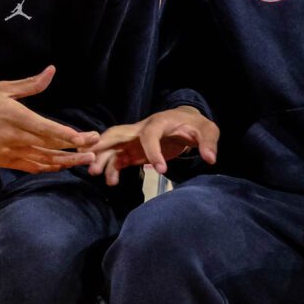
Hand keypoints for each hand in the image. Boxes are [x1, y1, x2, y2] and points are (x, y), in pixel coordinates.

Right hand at [0, 65, 99, 171]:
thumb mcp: (1, 88)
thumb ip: (30, 84)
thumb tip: (51, 71)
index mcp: (14, 116)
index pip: (46, 129)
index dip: (68, 135)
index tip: (86, 138)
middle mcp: (13, 137)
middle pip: (50, 146)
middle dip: (75, 148)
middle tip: (96, 146)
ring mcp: (8, 153)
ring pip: (43, 161)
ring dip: (66, 161)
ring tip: (86, 160)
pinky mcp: (3, 162)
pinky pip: (30, 167)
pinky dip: (47, 167)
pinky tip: (60, 165)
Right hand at [88, 106, 218, 183]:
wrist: (186, 122)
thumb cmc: (195, 126)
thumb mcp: (207, 130)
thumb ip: (208, 142)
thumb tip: (210, 158)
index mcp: (159, 122)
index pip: (150, 134)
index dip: (153, 151)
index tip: (162, 170)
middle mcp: (142, 129)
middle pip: (118, 132)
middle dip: (105, 144)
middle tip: (92, 158)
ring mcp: (136, 140)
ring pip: (114, 145)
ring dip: (103, 157)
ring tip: (95, 173)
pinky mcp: (135, 151)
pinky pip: (119, 158)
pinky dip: (113, 168)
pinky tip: (111, 182)